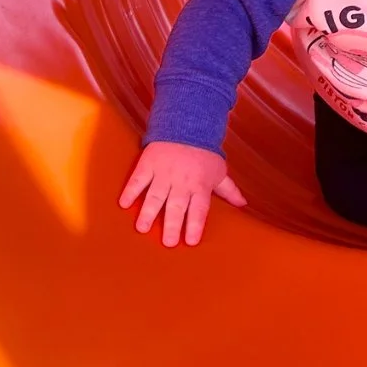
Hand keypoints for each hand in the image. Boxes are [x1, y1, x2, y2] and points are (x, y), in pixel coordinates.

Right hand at [119, 141, 246, 246]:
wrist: (187, 123)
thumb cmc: (204, 152)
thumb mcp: (219, 170)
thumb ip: (228, 190)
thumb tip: (243, 204)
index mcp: (200, 184)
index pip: (199, 209)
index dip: (195, 225)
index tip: (191, 241)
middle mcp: (182, 181)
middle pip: (177, 206)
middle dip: (173, 225)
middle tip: (168, 243)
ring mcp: (164, 172)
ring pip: (156, 195)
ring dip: (148, 212)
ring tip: (141, 229)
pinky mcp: (149, 163)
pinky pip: (138, 179)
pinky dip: (131, 190)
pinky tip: (124, 204)